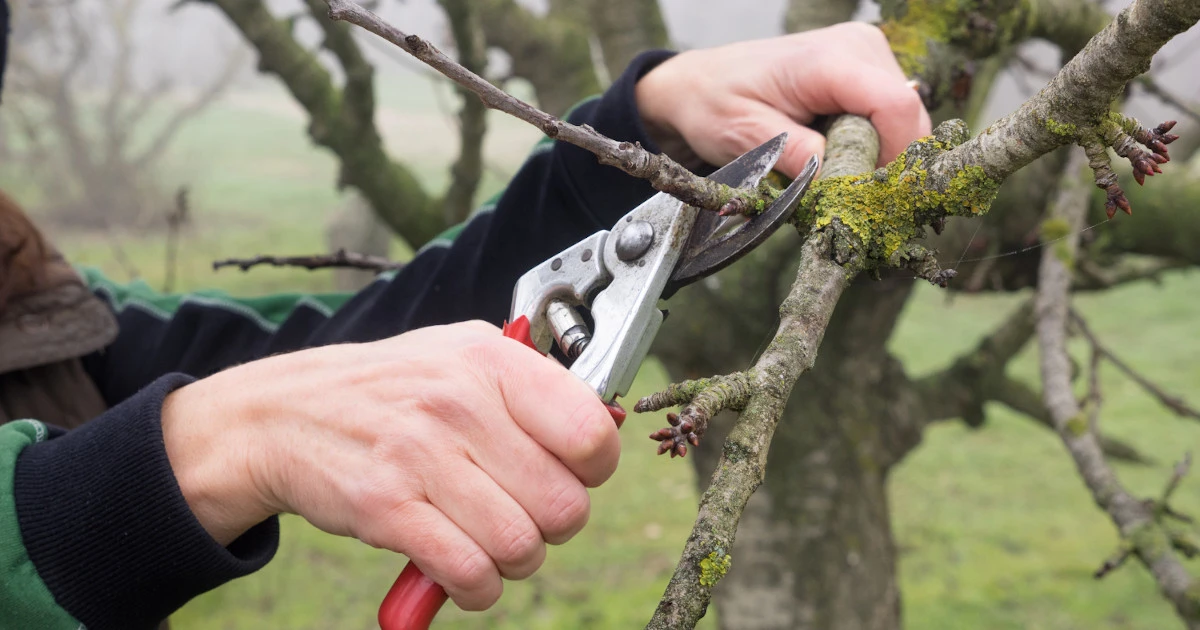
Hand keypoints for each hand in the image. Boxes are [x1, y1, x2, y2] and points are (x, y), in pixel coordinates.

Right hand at [160, 321, 619, 610]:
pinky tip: (464, 570)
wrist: (281, 414)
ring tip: (490, 541)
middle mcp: (459, 402)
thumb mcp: (461, 355)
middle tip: (524, 515)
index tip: (569, 473)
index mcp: (490, 359)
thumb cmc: (389, 389)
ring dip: (514, 561)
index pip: (591, 434)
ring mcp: (420, 455)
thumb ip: (532, 386)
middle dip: (552, 526)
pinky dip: (477, 587)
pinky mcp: (386, 508)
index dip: (591, 470)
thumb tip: (604, 428)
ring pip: (521, 546)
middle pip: (564, 505)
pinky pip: (470, 572)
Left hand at [635, 22, 931, 176]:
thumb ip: (794, 154)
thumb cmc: (715, 103)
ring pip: (905, 123)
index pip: (896, 108)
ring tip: (829, 170)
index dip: (891, 159)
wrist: (701, 83)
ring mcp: (869, 57)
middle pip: (909, 119)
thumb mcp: (745, 136)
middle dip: (882, 164)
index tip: (859, 194)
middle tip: (838, 191)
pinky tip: (835, 155)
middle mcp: (860, 48)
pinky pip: (891, 119)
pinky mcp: (868, 73)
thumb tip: (837, 182)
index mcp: (829, 58)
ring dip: (875, 157)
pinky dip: (871, 146)